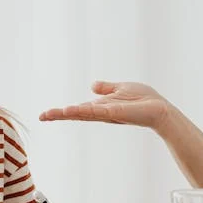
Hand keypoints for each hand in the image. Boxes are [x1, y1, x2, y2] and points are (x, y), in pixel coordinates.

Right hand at [39, 81, 173, 131]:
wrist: (161, 109)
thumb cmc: (145, 99)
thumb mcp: (121, 88)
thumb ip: (107, 88)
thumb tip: (92, 85)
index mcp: (101, 107)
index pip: (78, 109)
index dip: (62, 112)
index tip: (45, 115)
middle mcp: (101, 112)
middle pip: (76, 113)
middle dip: (58, 115)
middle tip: (41, 116)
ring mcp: (107, 113)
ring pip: (82, 113)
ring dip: (67, 114)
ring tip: (50, 114)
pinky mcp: (115, 112)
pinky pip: (95, 111)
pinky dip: (82, 110)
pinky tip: (69, 110)